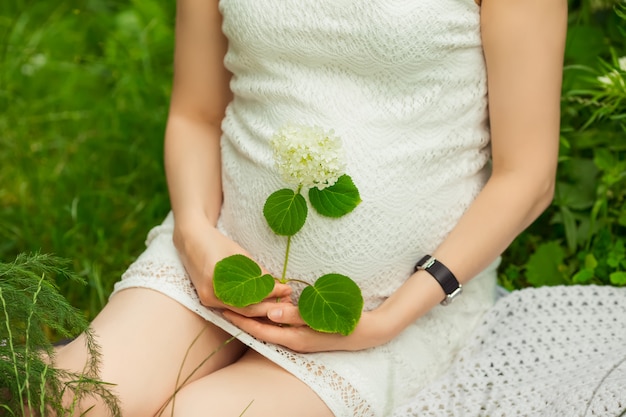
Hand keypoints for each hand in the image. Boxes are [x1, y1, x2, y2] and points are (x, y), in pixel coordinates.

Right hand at [173, 214, 291, 315]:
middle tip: (288, 302)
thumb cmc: (215, 243)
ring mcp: (208, 300)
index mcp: (217, 283)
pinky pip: (233, 307)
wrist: (190, 239)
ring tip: (281, 304)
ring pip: (240, 311)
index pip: (251, 296)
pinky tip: (264, 303)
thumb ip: (256, 272)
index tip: (288, 289)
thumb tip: (277, 285)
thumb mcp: (239, 254)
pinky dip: (248, 305)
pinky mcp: (208, 300)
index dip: (272, 294)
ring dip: (261, 309)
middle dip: (269, 308)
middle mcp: (210, 297)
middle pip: (246, 310)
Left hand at [222, 305, 392, 352]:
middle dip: (241, 318)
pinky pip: (281, 325)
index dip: (240, 320)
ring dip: (253, 316)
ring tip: (237, 302)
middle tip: (222, 302)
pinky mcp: (305, 332)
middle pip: (260, 330)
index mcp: (294, 338)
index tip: (222, 307)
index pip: (259, 330)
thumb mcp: (322, 318)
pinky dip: (268, 316)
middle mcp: (293, 340)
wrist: (370, 331)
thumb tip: (270, 313)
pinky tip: (264, 305)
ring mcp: (299, 337)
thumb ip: (295, 315)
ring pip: (270, 327)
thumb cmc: (347, 323)